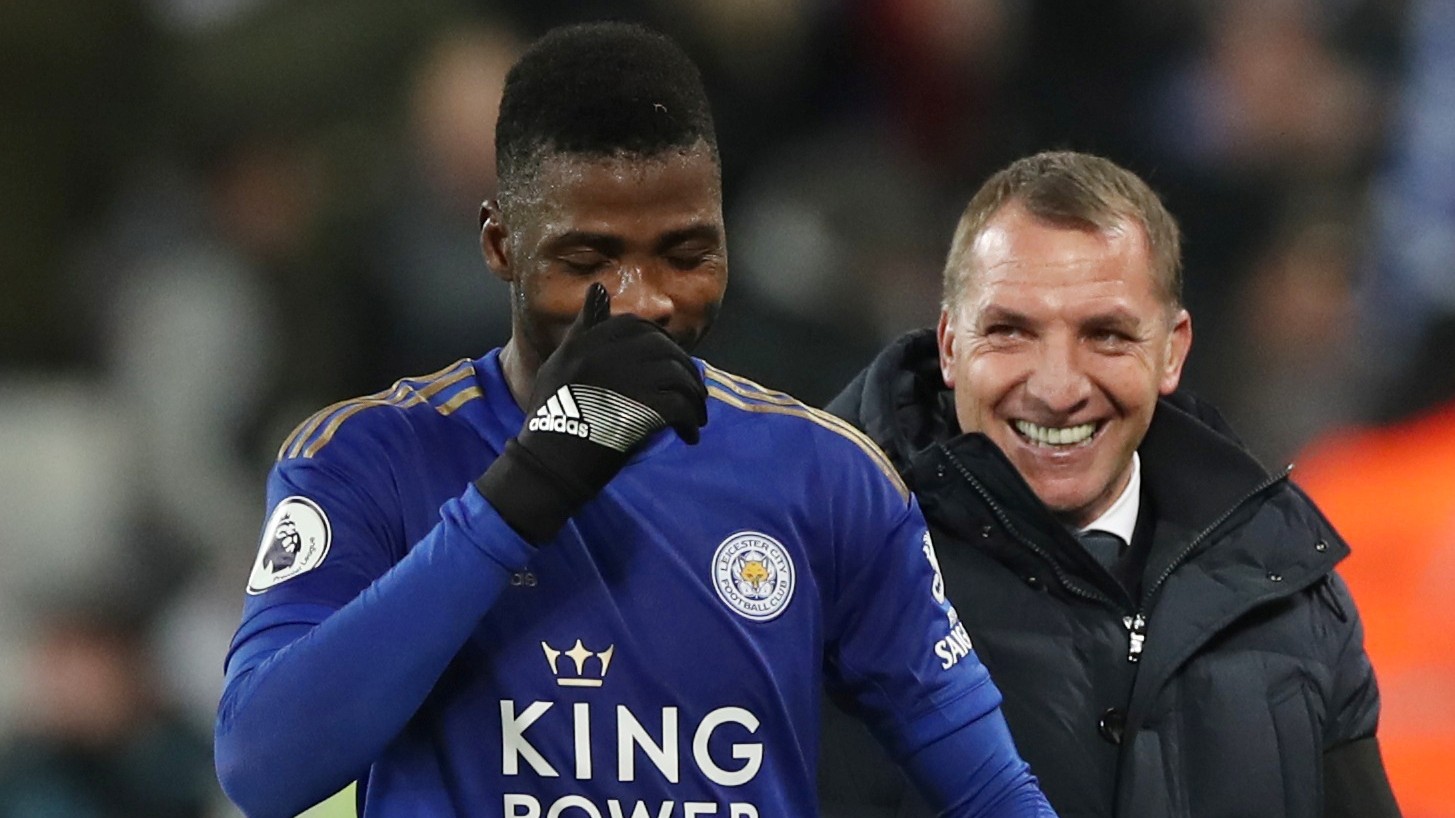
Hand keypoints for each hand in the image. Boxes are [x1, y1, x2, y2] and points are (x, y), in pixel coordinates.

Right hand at [475, 283, 706, 542]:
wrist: (547, 465)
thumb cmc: (551, 417)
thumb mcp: (560, 364)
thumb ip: (583, 327)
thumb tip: (598, 288)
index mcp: (587, 341)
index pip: (636, 326)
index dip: (660, 343)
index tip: (667, 364)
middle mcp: (606, 353)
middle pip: (664, 349)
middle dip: (685, 370)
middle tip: (692, 394)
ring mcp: (623, 380)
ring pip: (678, 376)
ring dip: (694, 397)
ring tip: (696, 417)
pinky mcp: (639, 409)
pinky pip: (680, 406)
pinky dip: (690, 420)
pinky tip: (689, 434)